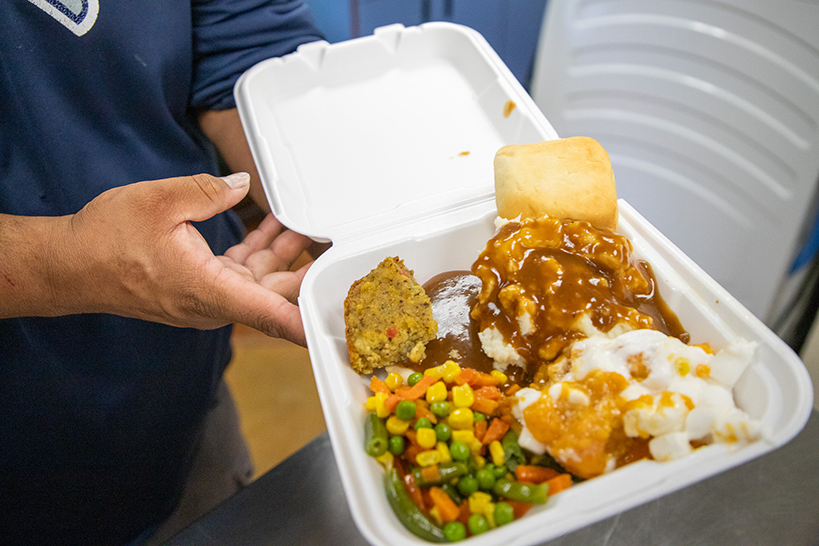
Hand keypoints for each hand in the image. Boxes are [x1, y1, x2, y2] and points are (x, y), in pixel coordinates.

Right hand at [56, 172, 313, 344]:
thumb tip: (242, 187)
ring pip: (256, 281)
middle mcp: (210, 302)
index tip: (332, 329)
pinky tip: (267, 227)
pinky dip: (254, 253)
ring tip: (300, 224)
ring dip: (279, 254)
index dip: (303, 324)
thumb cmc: (106, 239)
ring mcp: (204, 298)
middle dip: (301, 268)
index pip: (268, 314)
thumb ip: (209, 191)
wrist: (69, 266)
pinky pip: (236, 274)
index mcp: (207, 288)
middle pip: (272, 292)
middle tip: (329, 243)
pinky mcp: (197, 289)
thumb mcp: (160, 201)